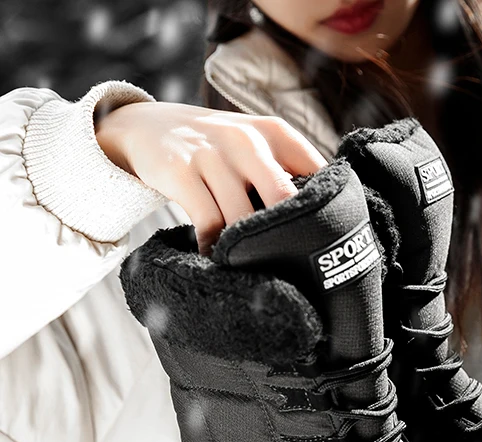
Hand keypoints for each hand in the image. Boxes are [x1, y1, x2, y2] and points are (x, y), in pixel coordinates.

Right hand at [95, 101, 326, 253]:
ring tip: (250, 263)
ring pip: (244, 218)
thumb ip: (289, 174)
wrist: (145, 126)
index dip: (324, 211)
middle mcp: (247, 140)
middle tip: (290, 262)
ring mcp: (212, 154)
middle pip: (284, 198)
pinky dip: (215, 248)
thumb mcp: (257, 147)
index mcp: (276, 134)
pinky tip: (217, 257)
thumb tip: (325, 224)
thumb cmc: (218, 150)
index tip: (323, 240)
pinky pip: (209, 224)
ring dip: (248, 248)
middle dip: (288, 235)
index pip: (317, 174)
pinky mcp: (180, 172)